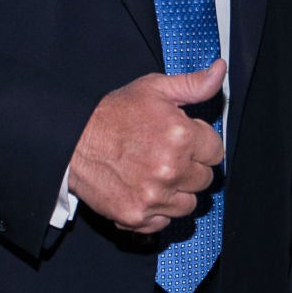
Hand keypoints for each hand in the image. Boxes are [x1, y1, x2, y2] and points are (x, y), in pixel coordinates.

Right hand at [67, 61, 225, 233]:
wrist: (72, 140)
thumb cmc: (112, 114)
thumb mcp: (154, 88)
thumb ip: (193, 85)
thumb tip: (219, 70)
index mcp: (180, 136)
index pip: (216, 152)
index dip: (200, 143)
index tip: (184, 140)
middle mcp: (170, 170)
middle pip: (204, 180)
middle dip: (191, 167)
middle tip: (168, 156)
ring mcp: (153, 196)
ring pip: (188, 205)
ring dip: (177, 192)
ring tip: (156, 174)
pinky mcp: (136, 216)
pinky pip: (163, 222)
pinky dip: (157, 212)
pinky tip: (144, 191)